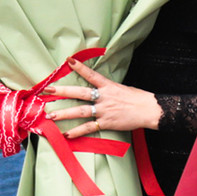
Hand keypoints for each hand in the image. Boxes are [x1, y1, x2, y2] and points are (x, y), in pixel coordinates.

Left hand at [42, 59, 160, 138]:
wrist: (149, 110)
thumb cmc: (138, 99)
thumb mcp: (123, 88)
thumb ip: (109, 89)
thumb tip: (99, 89)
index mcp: (109, 86)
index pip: (91, 75)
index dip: (80, 67)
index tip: (68, 61)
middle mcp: (104, 97)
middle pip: (79, 93)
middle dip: (62, 91)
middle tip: (47, 90)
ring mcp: (104, 110)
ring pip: (80, 112)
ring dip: (64, 114)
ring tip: (50, 115)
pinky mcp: (107, 123)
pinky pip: (89, 128)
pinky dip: (77, 131)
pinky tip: (67, 134)